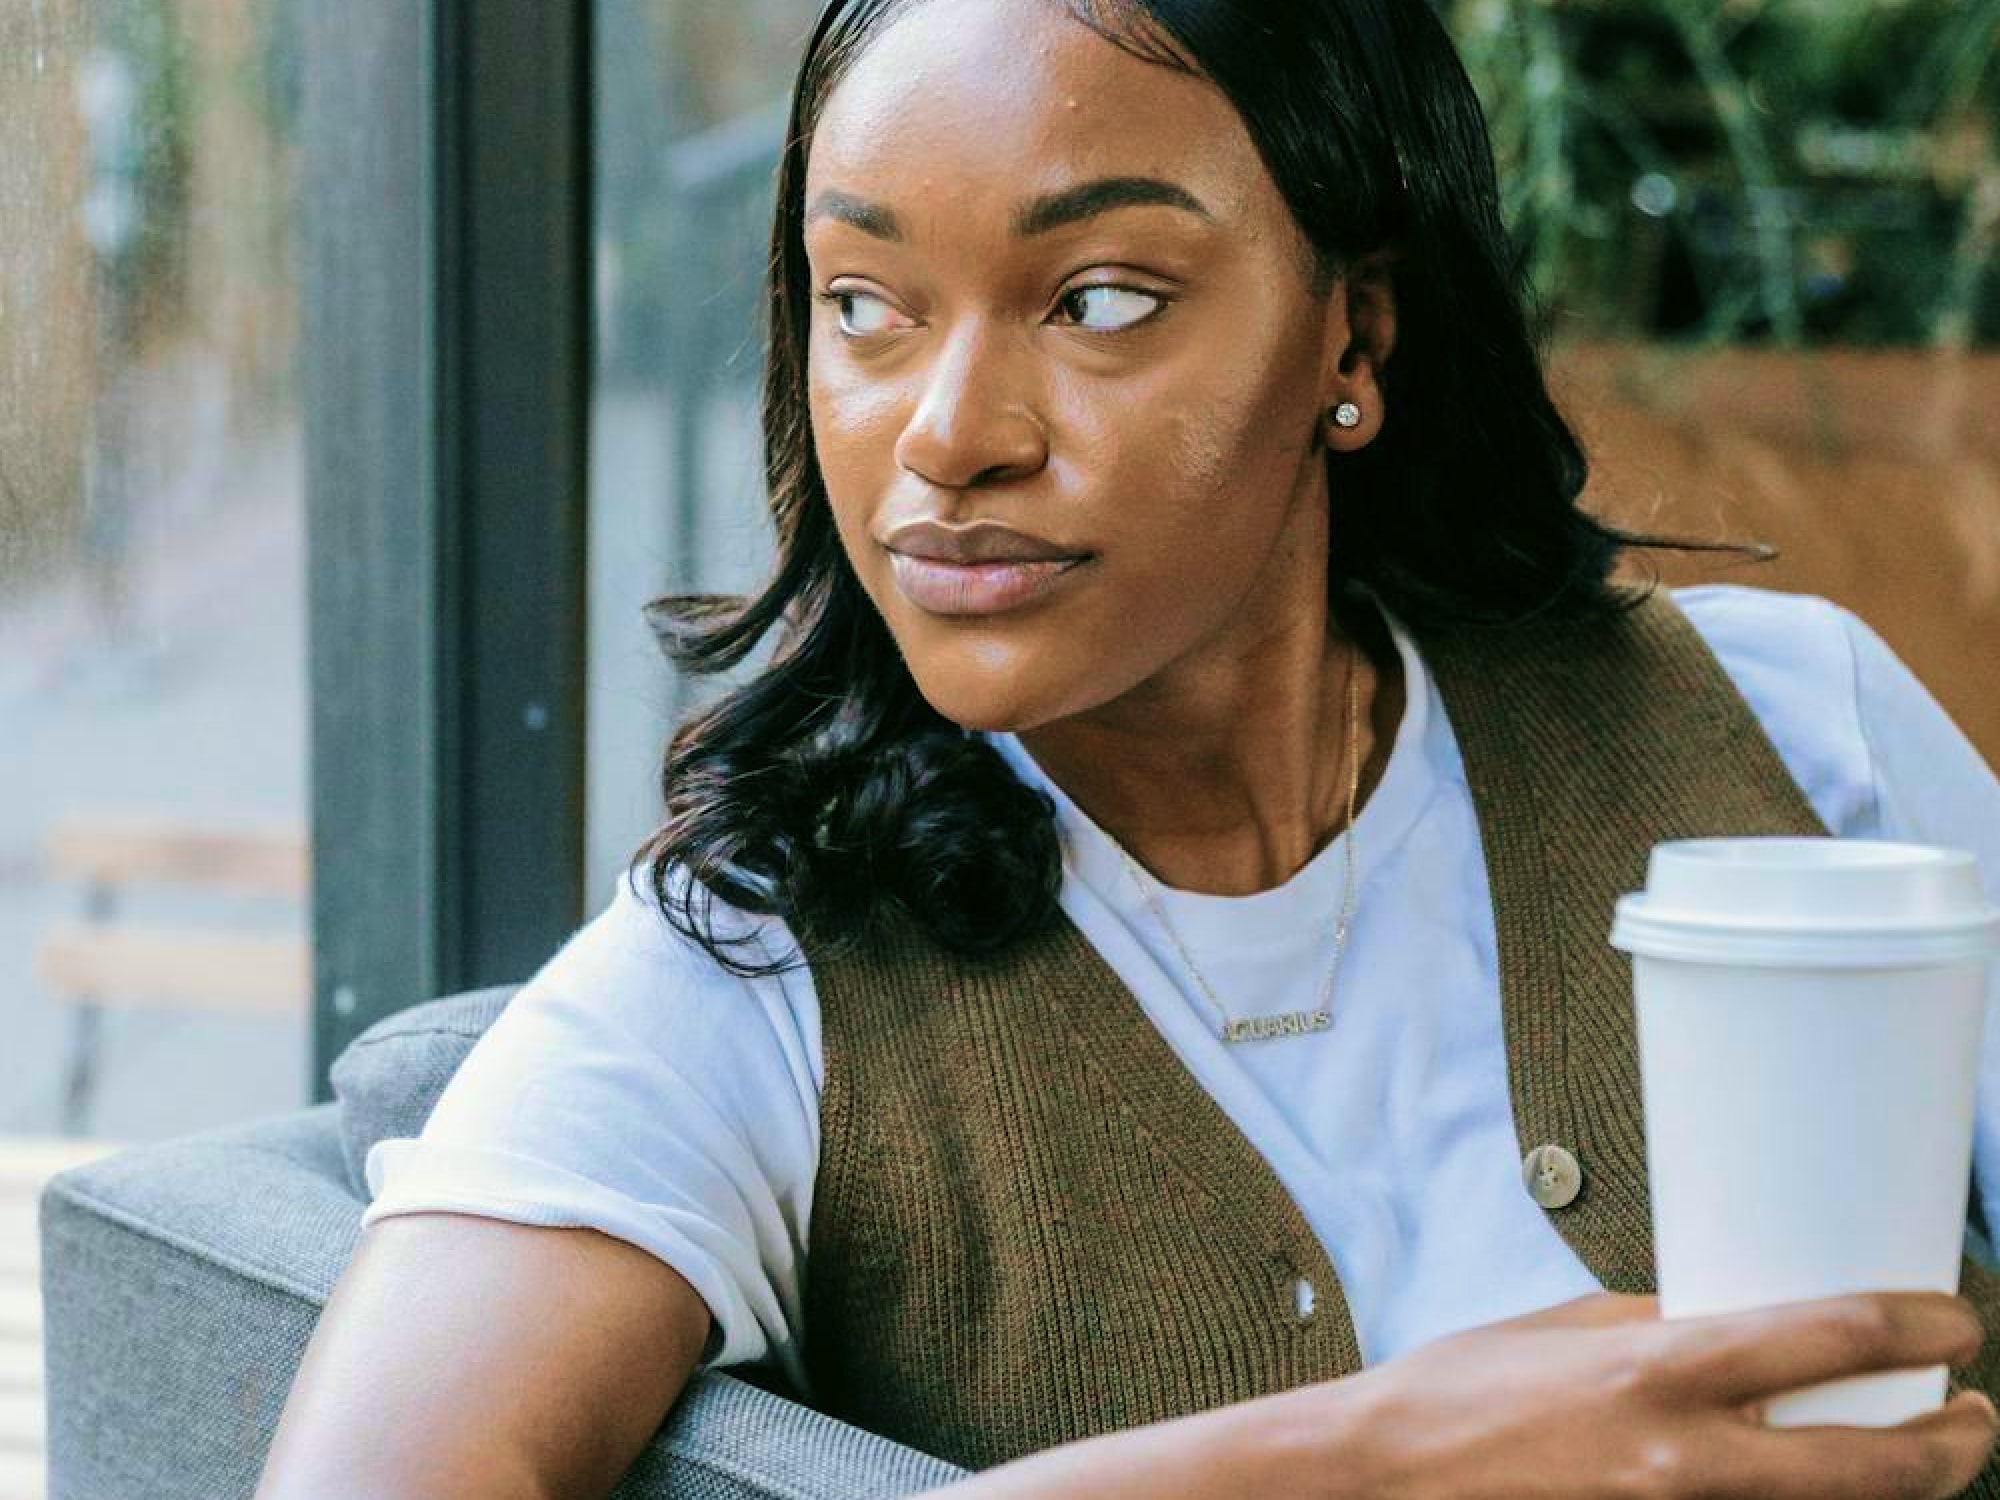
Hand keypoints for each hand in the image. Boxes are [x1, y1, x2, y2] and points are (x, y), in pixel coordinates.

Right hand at [1271, 1289, 1997, 1499]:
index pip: (1832, 1336)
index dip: (1919, 1327)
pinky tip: (1806, 1491)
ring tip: (1910, 1461)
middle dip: (1954, 1448)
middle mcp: (1686, 1461)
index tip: (1955, 1321)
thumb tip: (1726, 1327)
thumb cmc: (1461, 1395)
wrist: (1386, 1480)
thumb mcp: (1567, 1332)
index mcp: (1660, 1372)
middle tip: (1975, 1420)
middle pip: (1875, 1469)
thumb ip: (1659, 1333)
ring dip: (1888, 1490)